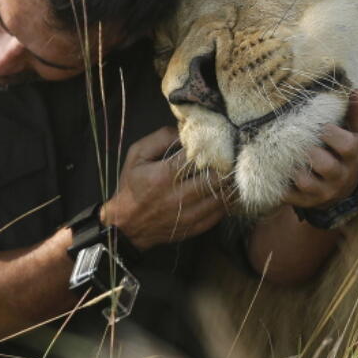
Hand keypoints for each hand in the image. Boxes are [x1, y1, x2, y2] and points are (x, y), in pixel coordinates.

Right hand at [100, 126, 225, 251]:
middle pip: (215, 177)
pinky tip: (226, 191)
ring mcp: (188, 214)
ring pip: (221, 196)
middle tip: (231, 155)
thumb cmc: (131, 186)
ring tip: (232, 172)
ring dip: (229, 182)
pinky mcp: (194, 227)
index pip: (197, 156)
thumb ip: (160, 138)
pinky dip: (226, 201)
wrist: (126, 225)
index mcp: (163, 175)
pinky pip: (219, 214)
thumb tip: (185, 130)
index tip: (217, 139)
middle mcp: (178, 196)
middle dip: (225, 164)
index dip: (210, 146)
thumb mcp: (137, 155)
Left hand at [282, 89, 357, 210]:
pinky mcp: (304, 201)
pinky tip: (272, 169)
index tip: (321, 125)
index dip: (332, 134)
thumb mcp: (356, 133)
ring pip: (304, 181)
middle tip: (299, 140)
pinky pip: (286, 194)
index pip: (347, 146)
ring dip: (292, 166)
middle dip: (311, 151)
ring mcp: (322, 191)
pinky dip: (277, 182)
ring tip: (285, 154)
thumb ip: (356, 112)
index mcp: (353, 156)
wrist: (340, 190)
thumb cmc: (344, 152)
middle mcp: (340, 176)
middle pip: (326, 165)